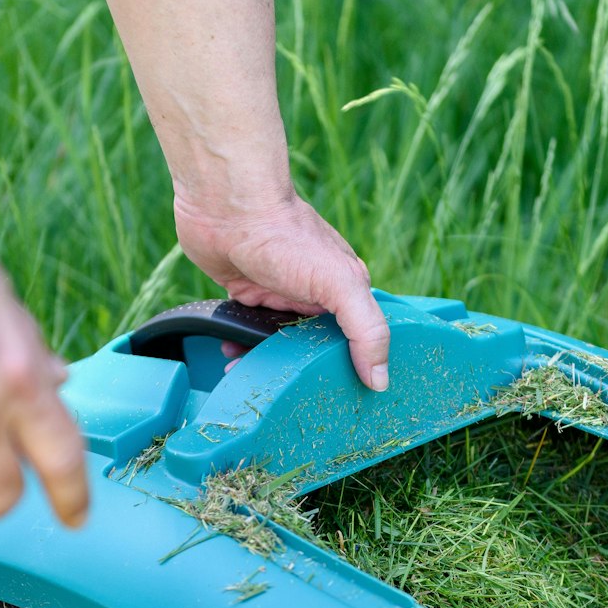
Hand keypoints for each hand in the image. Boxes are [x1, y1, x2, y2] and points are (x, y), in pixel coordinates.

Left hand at [173, 193, 391, 390]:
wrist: (227, 205)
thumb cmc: (284, 236)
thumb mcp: (338, 283)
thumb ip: (366, 329)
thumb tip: (381, 380)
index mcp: (346, 290)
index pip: (357, 343)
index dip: (348, 372)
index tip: (334, 401)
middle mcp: (315, 295)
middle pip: (313, 348)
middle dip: (298, 373)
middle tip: (283, 398)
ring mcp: (280, 295)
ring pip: (278, 343)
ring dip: (264, 363)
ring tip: (249, 380)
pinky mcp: (248, 293)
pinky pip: (247, 331)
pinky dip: (239, 346)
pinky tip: (231, 355)